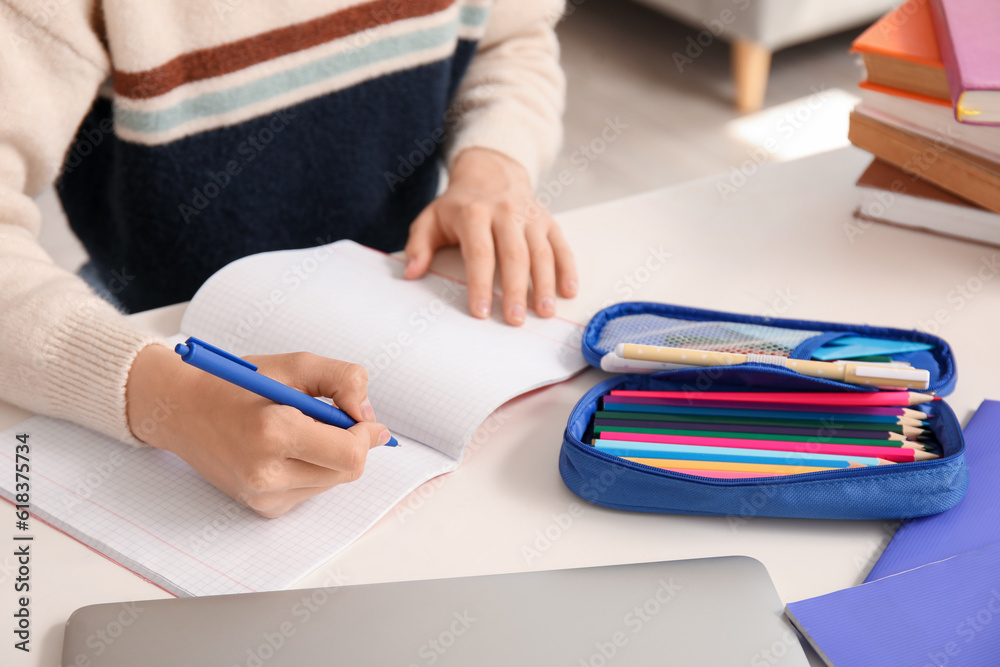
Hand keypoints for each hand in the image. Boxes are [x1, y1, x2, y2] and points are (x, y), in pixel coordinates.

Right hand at [125, 345, 389, 517]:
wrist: (182, 411)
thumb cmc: (236, 385)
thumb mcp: (295, 365)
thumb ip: (343, 381)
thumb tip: (368, 415)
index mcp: (273, 433)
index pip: (350, 454)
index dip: (367, 435)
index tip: (363, 418)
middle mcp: (266, 473)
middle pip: (346, 472)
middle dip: (349, 443)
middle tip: (329, 416)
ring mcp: (263, 496)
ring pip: (331, 482)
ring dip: (330, 456)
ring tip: (297, 430)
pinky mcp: (263, 508)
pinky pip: (311, 491)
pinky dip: (311, 469)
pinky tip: (284, 450)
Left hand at [403, 147, 577, 324]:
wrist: (491, 171)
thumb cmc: (459, 205)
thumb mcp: (431, 218)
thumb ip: (419, 245)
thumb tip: (411, 273)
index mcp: (474, 214)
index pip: (479, 253)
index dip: (480, 284)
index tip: (481, 311)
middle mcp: (505, 213)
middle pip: (514, 255)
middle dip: (515, 290)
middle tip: (514, 320)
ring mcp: (530, 216)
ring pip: (541, 252)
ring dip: (544, 284)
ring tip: (544, 312)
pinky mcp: (547, 221)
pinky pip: (560, 245)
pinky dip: (567, 268)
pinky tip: (568, 291)